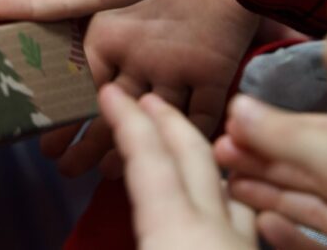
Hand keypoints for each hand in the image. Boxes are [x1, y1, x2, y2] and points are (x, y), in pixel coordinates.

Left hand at [41, 0, 259, 177]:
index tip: (48, 148)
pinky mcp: (213, 69)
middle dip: (85, 149)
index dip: (64, 124)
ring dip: (128, 152)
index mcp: (108, 35)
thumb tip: (56, 43)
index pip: (79, 91)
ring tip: (106, 174)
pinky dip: (185, 138)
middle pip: (110, 116)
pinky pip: (199, 116)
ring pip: (149, 123)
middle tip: (66, 171)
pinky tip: (167, 155)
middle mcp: (138, 56)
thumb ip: (96, 21)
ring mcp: (176, 66)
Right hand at [101, 85, 255, 249]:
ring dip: (206, 156)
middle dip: (169, 121)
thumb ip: (119, 235)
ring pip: (230, 187)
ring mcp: (245, 248)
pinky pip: (249, 220)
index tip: (109, 92)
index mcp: (175, 235)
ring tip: (186, 146)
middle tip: (148, 100)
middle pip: (195, 156)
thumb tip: (78, 233)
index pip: (149, 159)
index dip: (128, 119)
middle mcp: (217, 233)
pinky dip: (232, 199)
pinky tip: (227, 203)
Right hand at [214, 95, 326, 247]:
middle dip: (260, 159)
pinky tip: (264, 226)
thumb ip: (292, 139)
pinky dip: (290, 236)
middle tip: (220, 153)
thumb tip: (242, 109)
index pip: (312, 131)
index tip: (231, 123)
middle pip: (305, 166)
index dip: (269, 128)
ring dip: (267, 192)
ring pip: (309, 202)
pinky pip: (321, 243)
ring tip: (229, 182)